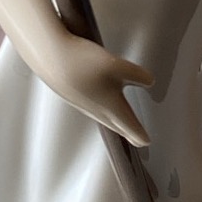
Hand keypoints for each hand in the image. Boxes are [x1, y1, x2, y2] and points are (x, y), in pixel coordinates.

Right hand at [35, 28, 152, 146]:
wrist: (51, 58)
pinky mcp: (72, 95)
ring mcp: (83, 105)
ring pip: (103, 118)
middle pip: (117, 127)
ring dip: (115, 122)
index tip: (147, 142)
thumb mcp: (119, 66)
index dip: (141, 136)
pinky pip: (91, 108)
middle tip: (137, 139)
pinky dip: (101, 111)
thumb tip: (150, 82)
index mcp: (113, 109)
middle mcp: (98, 111)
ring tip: (120, 123)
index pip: (131, 129)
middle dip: (129, 133)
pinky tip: (98, 101)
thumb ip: (139, 76)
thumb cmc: (85, 65)